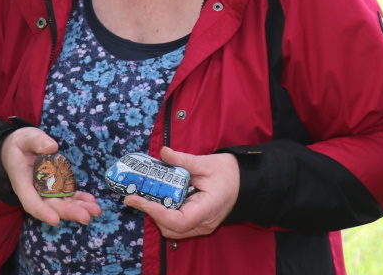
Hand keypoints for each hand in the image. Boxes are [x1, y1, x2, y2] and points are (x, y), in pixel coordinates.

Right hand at [0, 127, 101, 225]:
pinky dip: (80, 199)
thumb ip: (36, 141)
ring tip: (96, 211)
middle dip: (69, 212)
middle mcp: (35, 190)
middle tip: (86, 218)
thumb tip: (52, 147)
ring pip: (62, 203)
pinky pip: (69, 195)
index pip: (31, 202)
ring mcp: (47, 189)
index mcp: (23, 182)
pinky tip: (92, 202)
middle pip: (51, 206)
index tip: (55, 220)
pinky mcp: (57, 185)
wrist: (20, 148)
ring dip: (79, 208)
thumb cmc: (20, 143)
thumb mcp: (25, 138)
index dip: (43, 212)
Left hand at [122, 147, 238, 239]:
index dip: (154, 211)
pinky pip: (178, 226)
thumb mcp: (207, 162)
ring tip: (148, 197)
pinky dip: (166, 216)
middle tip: (137, 196)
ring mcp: (203, 226)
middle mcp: (204, 223)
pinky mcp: (200, 224)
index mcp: (208, 208)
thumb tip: (162, 152)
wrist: (246, 181)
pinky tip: (161, 200)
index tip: (136, 199)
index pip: (177, 220)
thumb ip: (183, 160)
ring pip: (173, 230)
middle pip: (171, 229)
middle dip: (152, 214)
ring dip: (158, 216)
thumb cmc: (230, 172)